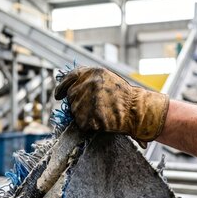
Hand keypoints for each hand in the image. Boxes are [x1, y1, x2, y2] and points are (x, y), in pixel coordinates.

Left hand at [54, 67, 168, 142]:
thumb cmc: (124, 96)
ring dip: (83, 115)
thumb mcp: (107, 78)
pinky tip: (101, 121)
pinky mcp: (88, 116)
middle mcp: (88, 84)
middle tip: (93, 108)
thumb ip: (89, 79)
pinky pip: (81, 123)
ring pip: (75, 111)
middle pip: (71, 97)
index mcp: (92, 72)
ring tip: (101, 113)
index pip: (69, 78)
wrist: (138, 110)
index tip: (58, 95)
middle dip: (78, 103)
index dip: (62, 87)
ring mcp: (87, 100)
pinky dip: (89, 125)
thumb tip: (69, 86)